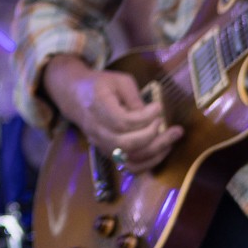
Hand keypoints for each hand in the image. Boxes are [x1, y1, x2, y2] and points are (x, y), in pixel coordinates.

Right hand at [40, 56, 179, 172]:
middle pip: (127, 144)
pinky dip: (148, 163)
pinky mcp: (108, 153)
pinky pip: (129, 167)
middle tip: (172, 126)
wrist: (74, 96)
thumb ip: (134, 97)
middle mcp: (97, 130)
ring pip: (129, 159)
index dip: (145, 117)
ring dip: (156, 151)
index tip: (158, 107)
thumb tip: (151, 115)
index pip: (123, 121)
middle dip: (155, 137)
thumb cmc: (100, 84)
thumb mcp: (118, 80)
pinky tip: (162, 151)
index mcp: (98, 107)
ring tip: (173, 138)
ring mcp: (101, 145)